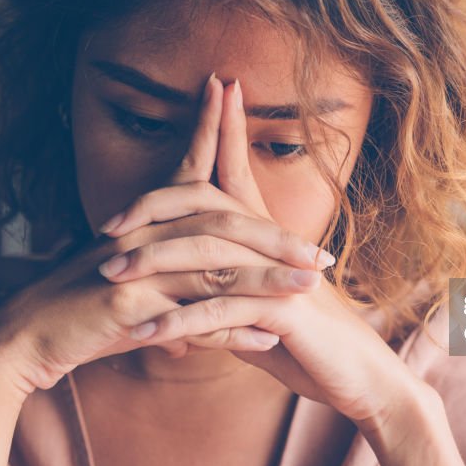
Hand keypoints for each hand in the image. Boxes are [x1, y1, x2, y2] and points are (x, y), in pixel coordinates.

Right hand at [0, 73, 333, 395]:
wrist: (23, 340)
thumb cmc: (80, 316)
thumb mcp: (134, 292)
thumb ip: (178, 296)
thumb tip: (222, 321)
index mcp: (145, 223)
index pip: (187, 169)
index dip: (210, 128)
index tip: (231, 89)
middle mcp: (144, 235)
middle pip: (221, 223)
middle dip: (276, 237)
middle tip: (324, 255)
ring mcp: (136, 267)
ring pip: (216, 266)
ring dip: (269, 278)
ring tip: (312, 288)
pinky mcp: (128, 304)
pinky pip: (192, 315)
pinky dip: (233, 330)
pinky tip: (268, 339)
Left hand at [98, 76, 430, 430]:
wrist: (360, 377)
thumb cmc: (309, 343)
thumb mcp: (260, 312)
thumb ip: (225, 294)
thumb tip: (187, 294)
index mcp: (270, 238)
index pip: (239, 172)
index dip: (225, 129)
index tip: (211, 88)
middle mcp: (275, 247)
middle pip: (209, 205)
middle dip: (155, 208)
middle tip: (105, 226)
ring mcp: (281, 276)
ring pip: (207, 255)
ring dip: (152, 265)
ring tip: (108, 277)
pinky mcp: (284, 312)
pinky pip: (220, 311)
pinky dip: (178, 323)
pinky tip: (144, 334)